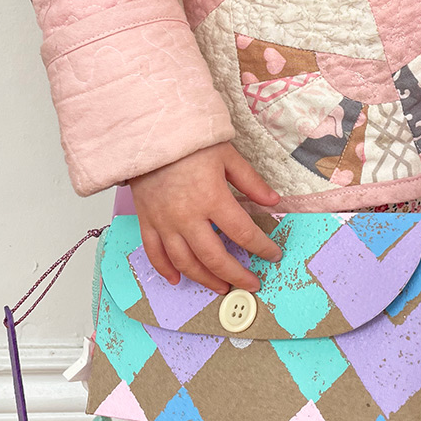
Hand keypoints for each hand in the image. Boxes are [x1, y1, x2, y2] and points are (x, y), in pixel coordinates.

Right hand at [128, 143, 282, 295]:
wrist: (147, 133)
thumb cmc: (187, 141)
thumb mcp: (227, 155)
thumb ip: (250, 181)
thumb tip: (273, 201)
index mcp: (212, 198)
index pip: (243, 233)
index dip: (262, 247)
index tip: (273, 254)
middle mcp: (187, 216)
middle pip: (215, 257)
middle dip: (237, 275)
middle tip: (251, 284)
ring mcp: (165, 222)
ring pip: (186, 262)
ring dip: (206, 279)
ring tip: (222, 287)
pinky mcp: (147, 221)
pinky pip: (155, 253)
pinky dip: (166, 270)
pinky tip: (178, 279)